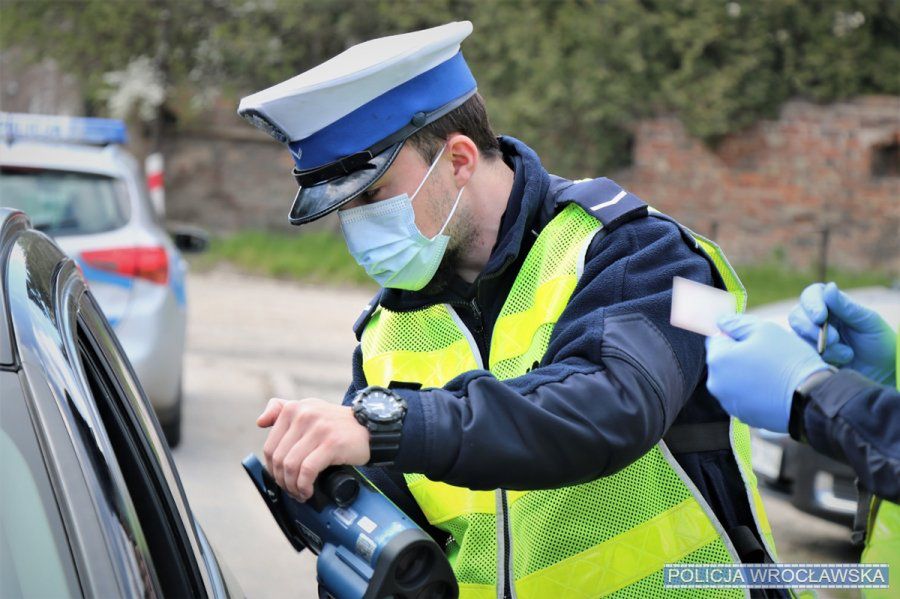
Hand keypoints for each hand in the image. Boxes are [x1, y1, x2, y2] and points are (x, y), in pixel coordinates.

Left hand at [257, 398, 369, 500]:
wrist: (369, 428)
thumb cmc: (337, 424)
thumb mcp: (310, 409)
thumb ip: (282, 410)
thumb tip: (260, 421)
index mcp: (294, 408)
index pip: (270, 446)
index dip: (272, 469)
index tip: (282, 478)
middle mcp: (304, 415)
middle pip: (279, 458)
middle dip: (282, 480)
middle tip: (291, 490)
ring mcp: (318, 429)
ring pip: (291, 466)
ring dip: (292, 486)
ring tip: (300, 492)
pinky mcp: (331, 443)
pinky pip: (307, 471)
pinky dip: (304, 486)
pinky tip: (308, 491)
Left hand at [706, 315, 828, 431]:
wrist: (811, 398)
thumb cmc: (788, 360)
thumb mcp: (764, 329)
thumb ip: (737, 323)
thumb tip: (722, 323)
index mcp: (717, 360)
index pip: (717, 340)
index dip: (737, 337)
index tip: (757, 342)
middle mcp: (716, 384)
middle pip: (724, 362)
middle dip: (740, 356)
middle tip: (767, 357)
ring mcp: (729, 403)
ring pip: (734, 381)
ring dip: (747, 375)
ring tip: (772, 374)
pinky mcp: (743, 416)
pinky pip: (745, 398)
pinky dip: (755, 392)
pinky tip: (773, 390)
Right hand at [789, 282, 895, 385]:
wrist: (883, 372)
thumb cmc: (879, 343)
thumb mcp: (868, 322)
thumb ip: (847, 307)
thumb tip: (829, 287)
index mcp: (832, 306)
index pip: (812, 295)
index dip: (811, 304)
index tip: (820, 317)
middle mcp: (818, 320)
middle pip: (797, 316)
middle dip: (811, 328)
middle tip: (833, 340)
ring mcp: (811, 339)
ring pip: (799, 337)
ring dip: (822, 347)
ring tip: (847, 354)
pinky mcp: (810, 357)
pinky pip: (802, 356)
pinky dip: (820, 360)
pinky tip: (838, 364)